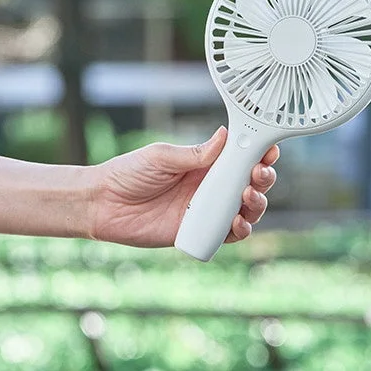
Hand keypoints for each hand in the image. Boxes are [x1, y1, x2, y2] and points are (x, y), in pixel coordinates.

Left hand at [90, 127, 278, 247]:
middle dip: (263, 178)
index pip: (241, 157)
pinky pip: (227, 234)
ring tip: (248, 197)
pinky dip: (240, 230)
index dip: (259, 153)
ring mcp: (207, 210)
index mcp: (206, 163)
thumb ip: (193, 153)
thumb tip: (224, 136)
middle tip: (259, 174)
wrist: (102, 204)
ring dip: (256, 204)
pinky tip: (238, 222)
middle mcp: (211, 186)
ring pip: (245, 209)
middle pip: (251, 183)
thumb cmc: (128, 173)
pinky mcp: (198, 232)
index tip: (268, 149)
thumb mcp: (161, 157)